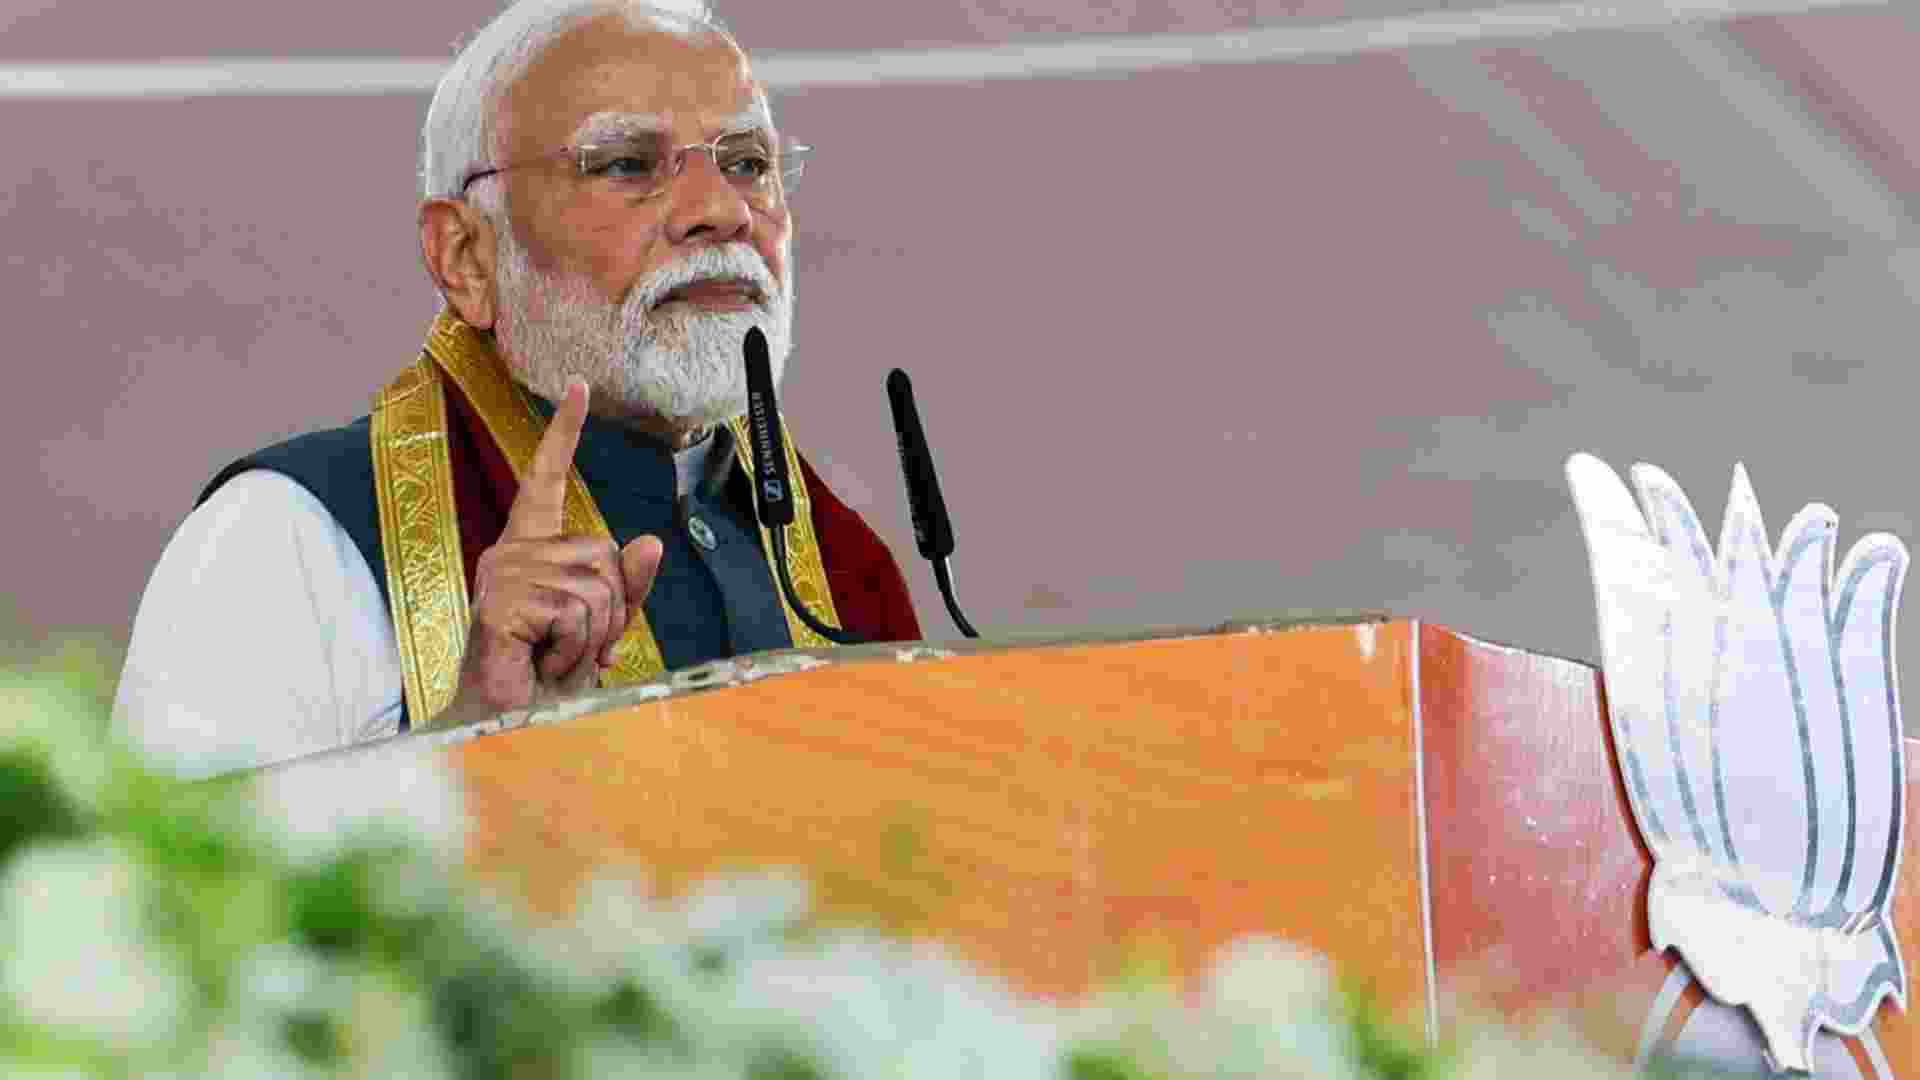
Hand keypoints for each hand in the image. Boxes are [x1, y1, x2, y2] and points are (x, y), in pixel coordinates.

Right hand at [440, 381, 663, 723]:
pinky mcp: (504, 600)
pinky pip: (578, 612)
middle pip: (607, 555)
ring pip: (599, 588)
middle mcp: (513, 552)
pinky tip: (541, 661)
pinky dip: (574, 649)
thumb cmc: (545, 676)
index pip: (547, 479)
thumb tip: (648, 541)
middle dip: (611, 612)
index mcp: (531, 549)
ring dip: (593, 636)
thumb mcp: (597, 626)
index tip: (579, 388)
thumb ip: (625, 586)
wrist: (506, 723)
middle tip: (571, 646)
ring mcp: (505, 573)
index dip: (564, 434)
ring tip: (553, 656)